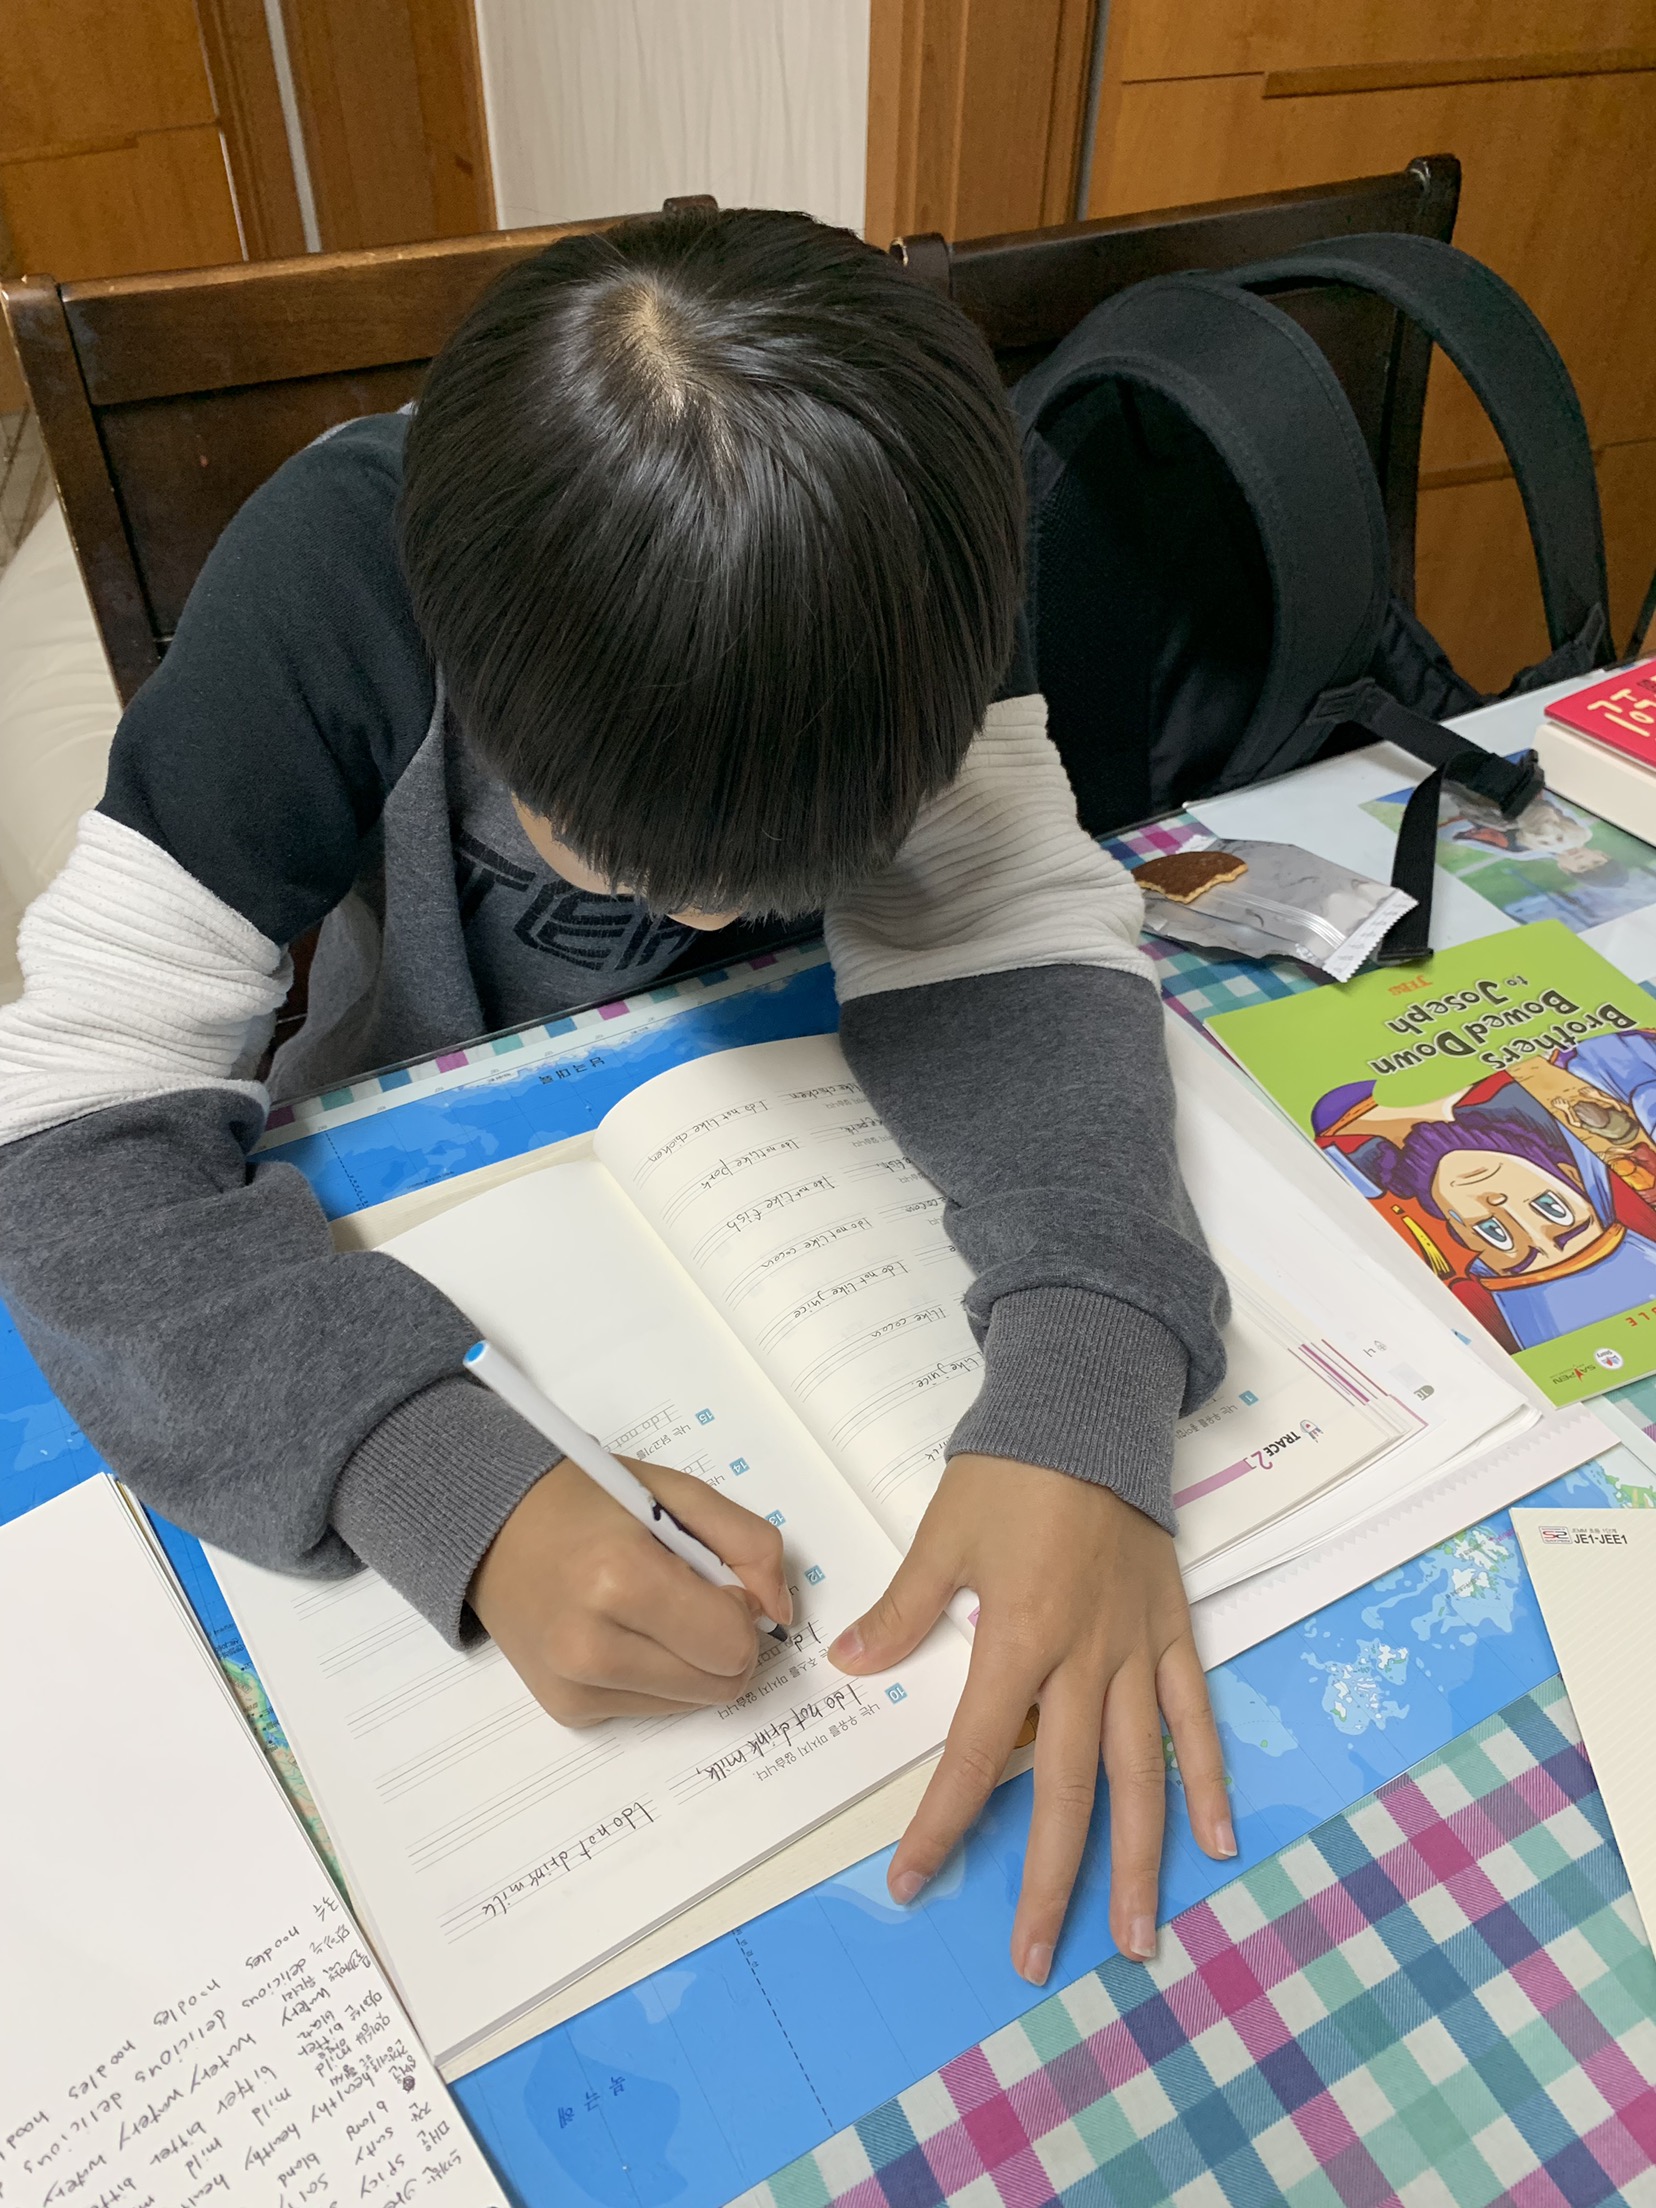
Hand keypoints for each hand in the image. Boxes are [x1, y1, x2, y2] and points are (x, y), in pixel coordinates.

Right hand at [471, 1456, 790, 1725]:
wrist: (490, 1526)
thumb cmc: (585, 1501)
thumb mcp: (677, 1494)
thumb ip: (748, 1544)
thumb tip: (779, 1614)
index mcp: (622, 1580)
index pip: (733, 1644)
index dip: (741, 1610)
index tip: (715, 1579)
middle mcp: (592, 1647)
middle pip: (721, 1685)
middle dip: (724, 1640)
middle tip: (687, 1594)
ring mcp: (576, 1687)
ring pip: (692, 1704)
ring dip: (691, 1661)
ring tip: (649, 1609)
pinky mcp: (567, 1710)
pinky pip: (652, 1709)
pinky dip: (655, 1674)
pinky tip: (621, 1630)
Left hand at [828, 1453, 1232, 1982]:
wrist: (1090, 1406)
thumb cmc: (1011, 1470)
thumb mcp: (943, 1535)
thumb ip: (903, 1609)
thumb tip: (852, 1663)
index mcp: (1019, 1638)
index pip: (976, 1755)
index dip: (945, 1823)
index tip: (914, 1881)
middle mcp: (1084, 1659)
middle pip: (1067, 1791)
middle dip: (1050, 1880)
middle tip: (1036, 1958)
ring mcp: (1137, 1650)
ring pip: (1140, 1773)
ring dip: (1137, 1858)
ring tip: (1136, 1937)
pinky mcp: (1173, 1631)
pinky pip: (1194, 1717)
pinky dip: (1207, 1776)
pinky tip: (1215, 1839)